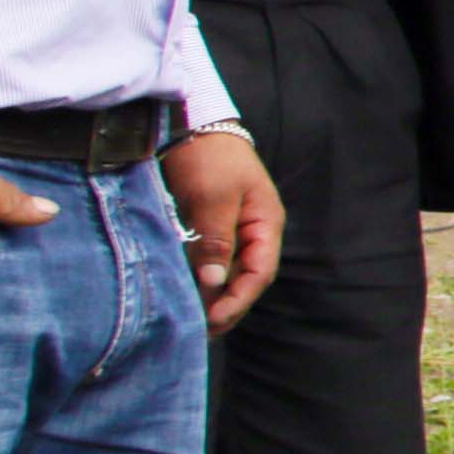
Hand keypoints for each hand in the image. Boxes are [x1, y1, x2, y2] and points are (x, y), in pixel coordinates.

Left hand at [160, 126, 280, 328]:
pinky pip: (212, 260)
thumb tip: (215, 283)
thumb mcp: (214, 198)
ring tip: (194, 319)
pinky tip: (189, 292)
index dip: (238, 299)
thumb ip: (216, 241)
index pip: (260, 273)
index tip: (213, 320)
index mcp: (265, 224)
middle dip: (227, 305)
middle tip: (202, 330)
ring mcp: (233, 228)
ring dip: (214, 296)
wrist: (190, 122)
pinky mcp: (211, 225)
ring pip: (229, 271)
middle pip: (247, 277)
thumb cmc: (209, 157)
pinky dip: (202, 279)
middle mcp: (253, 231)